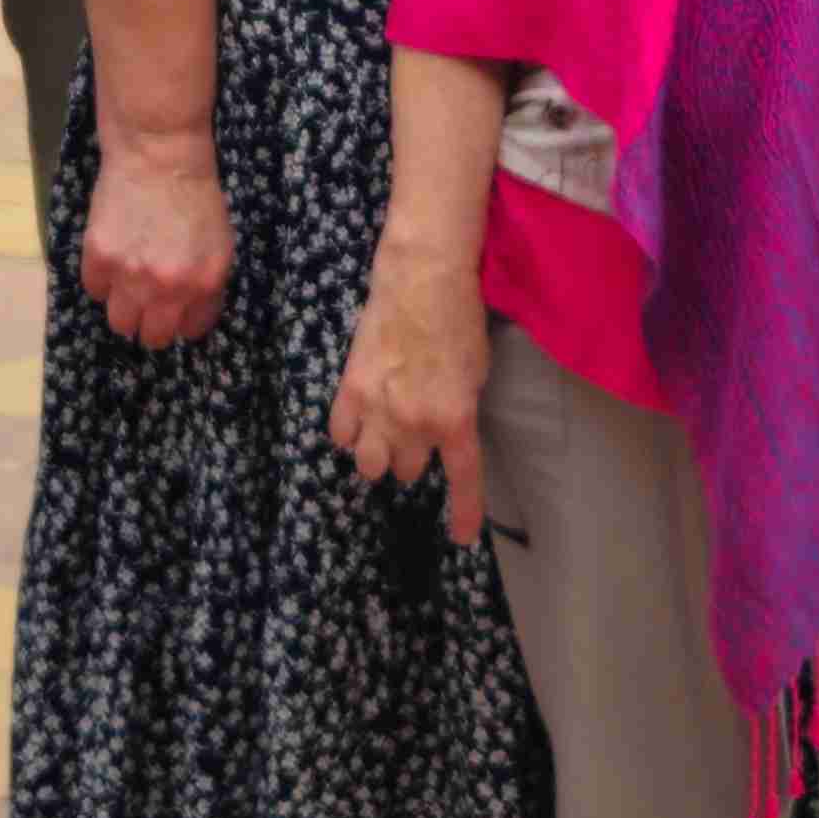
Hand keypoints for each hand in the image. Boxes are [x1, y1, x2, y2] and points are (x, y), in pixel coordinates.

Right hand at [81, 130, 234, 348]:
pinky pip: (95, 290)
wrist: (160, 153)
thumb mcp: (219, 243)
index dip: (181, 320)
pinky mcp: (100, 258)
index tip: (174, 309)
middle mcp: (169, 288)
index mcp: (205, 283)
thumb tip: (187, 314)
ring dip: (124, 307)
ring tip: (126, 283)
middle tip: (147, 303)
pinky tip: (112, 256)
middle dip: (151, 324)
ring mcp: (131, 275)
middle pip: (152, 337)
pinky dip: (102, 279)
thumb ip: (205, 283)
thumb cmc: (195, 193)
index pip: (190, 331)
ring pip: (120, 323)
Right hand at [328, 239, 489, 539]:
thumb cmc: (460, 321)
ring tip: (386, 431)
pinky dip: (351, 433)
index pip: (462, 481)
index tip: (460, 537)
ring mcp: (377, 409)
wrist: (421, 280)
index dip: (463, 514)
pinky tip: (360, 418)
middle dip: (413, 457)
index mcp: (455, 419)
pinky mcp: (349, 390)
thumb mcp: (477, 374)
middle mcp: (415, 423)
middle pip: (407, 471)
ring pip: (370, 465)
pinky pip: (341, 436)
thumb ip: (460, 411)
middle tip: (418, 431)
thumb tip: (444, 432)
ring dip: (380, 452)